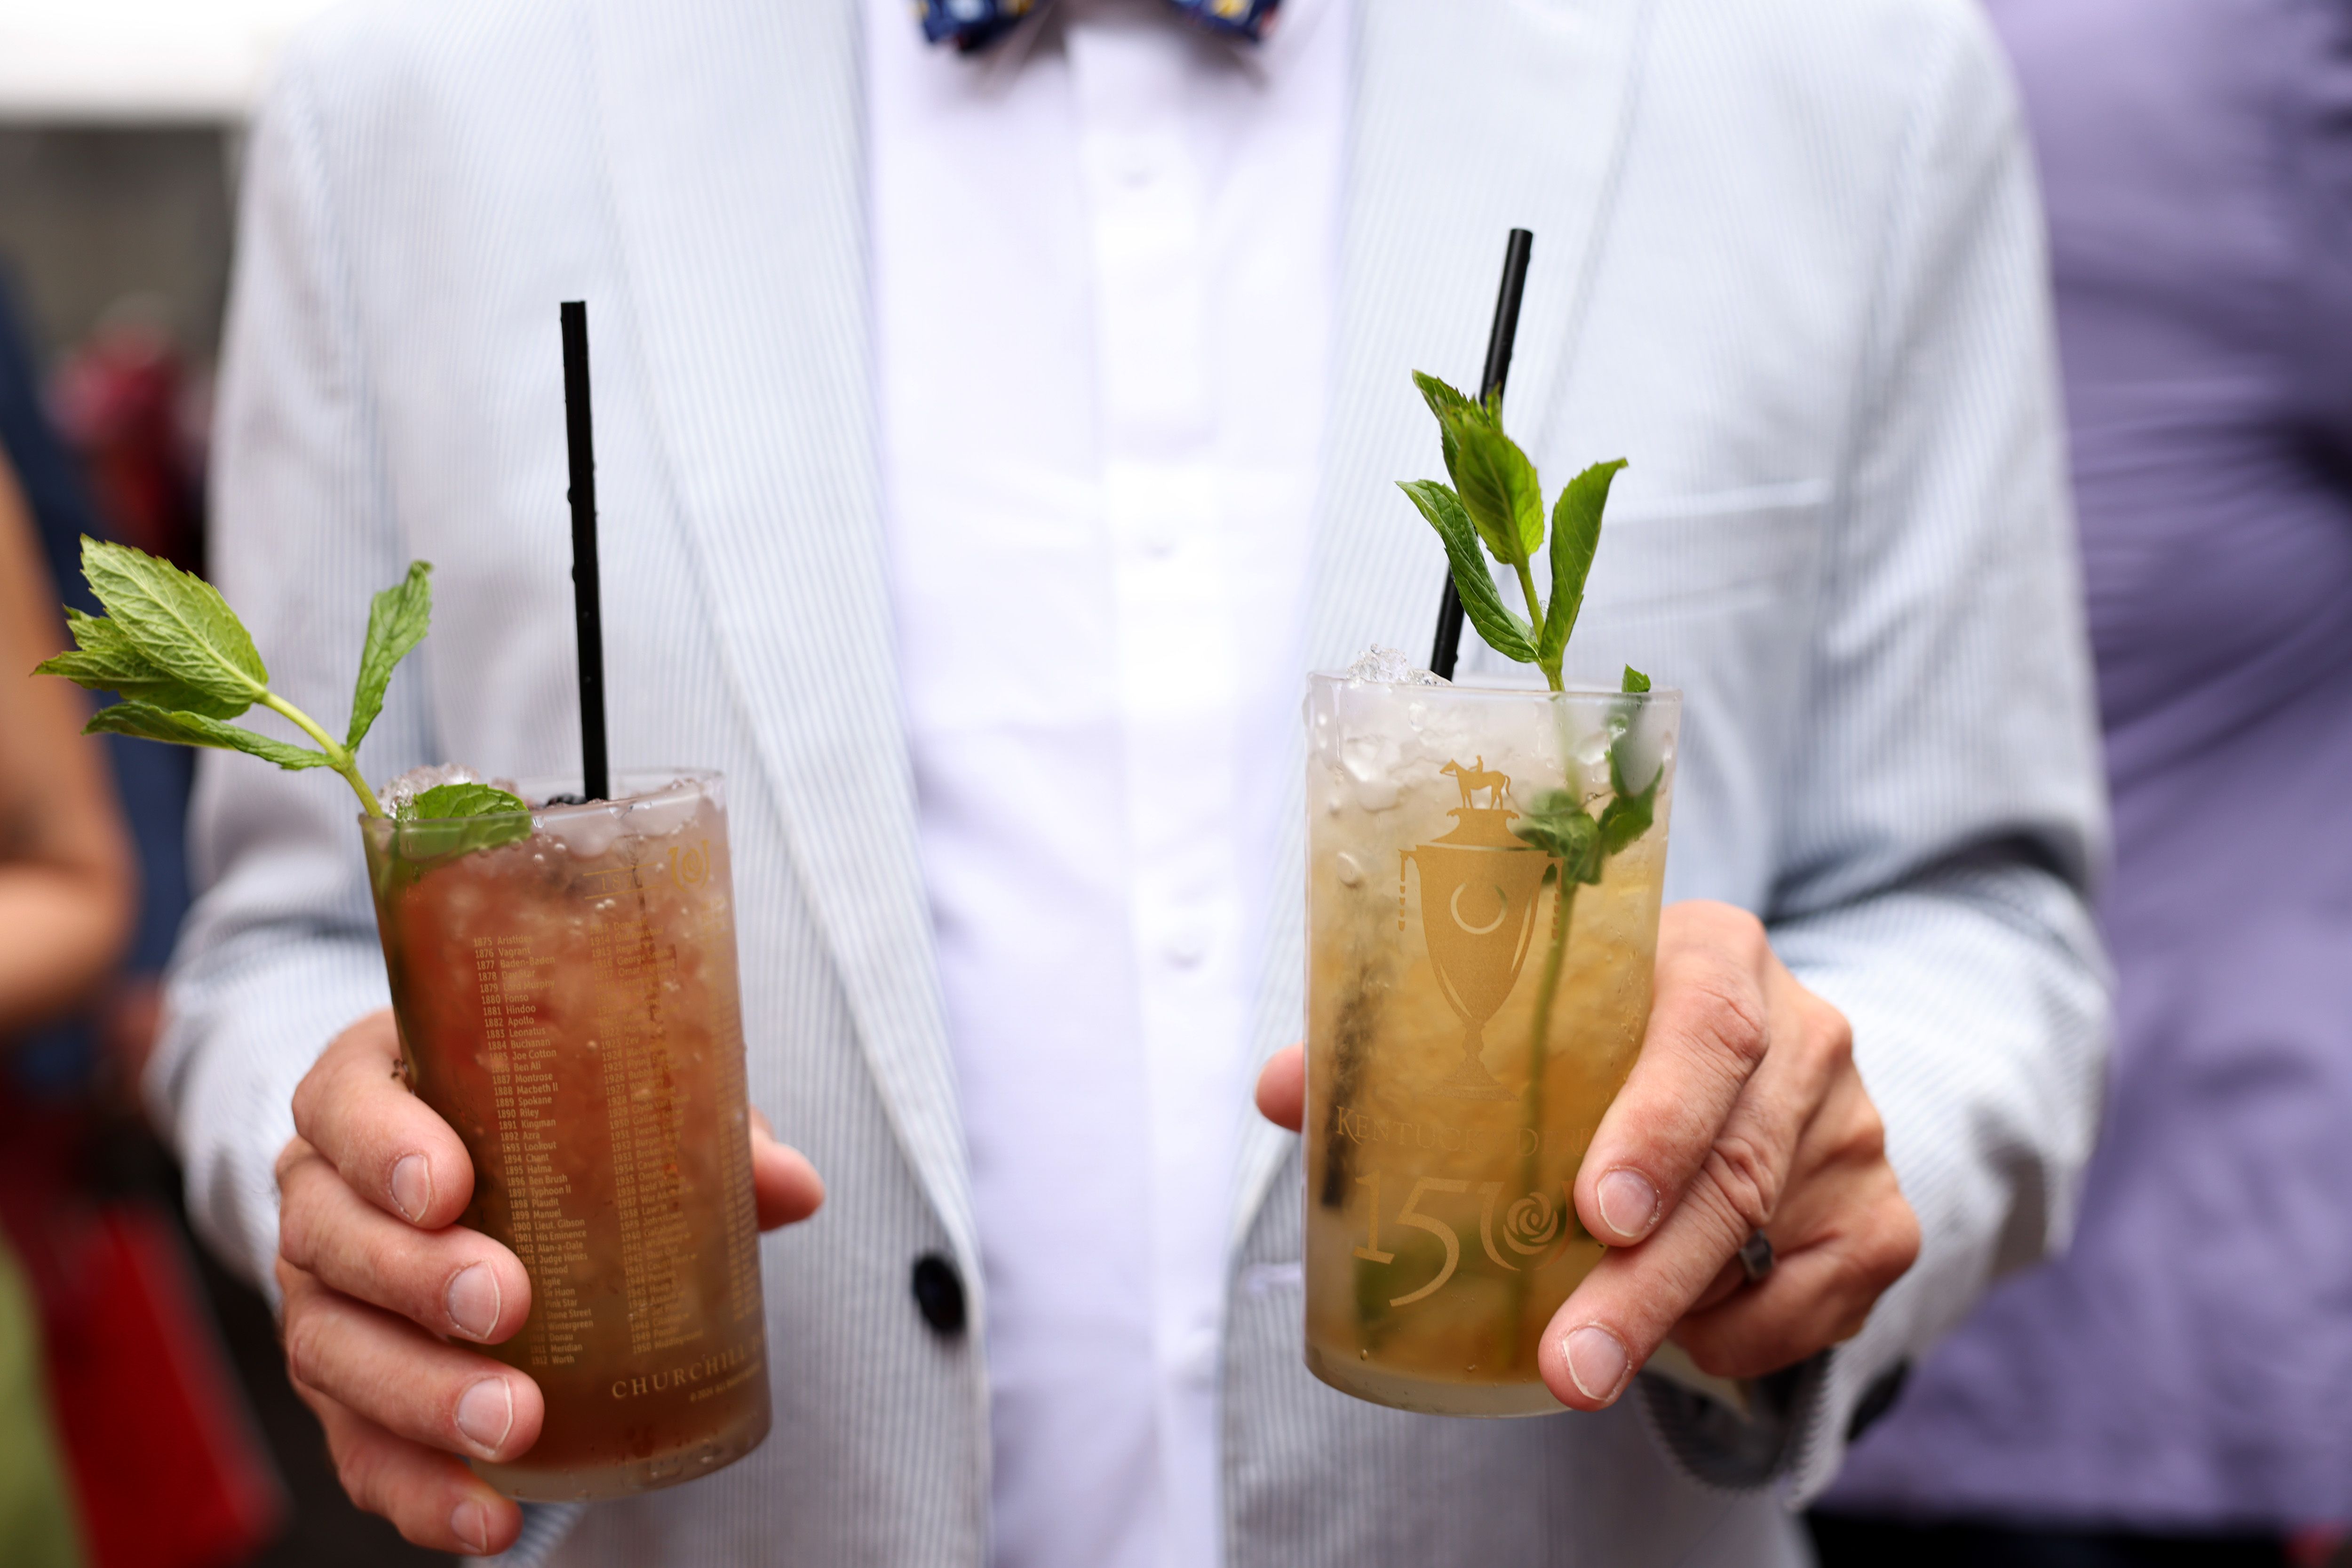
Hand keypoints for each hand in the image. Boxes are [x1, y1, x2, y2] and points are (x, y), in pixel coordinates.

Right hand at [276, 1010, 823, 1554]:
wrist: (466, 1182)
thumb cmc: (543, 1121)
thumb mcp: (607, 1102)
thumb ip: (697, 1131)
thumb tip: (794, 1187)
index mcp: (372, 1095)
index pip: (342, 1104)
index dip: (381, 1143)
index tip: (447, 1185)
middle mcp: (325, 1196)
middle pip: (332, 1236)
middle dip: (413, 1278)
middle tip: (505, 1305)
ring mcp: (323, 1298)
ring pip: (333, 1350)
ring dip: (420, 1397)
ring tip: (515, 1426)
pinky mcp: (342, 1391)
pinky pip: (359, 1449)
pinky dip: (420, 1490)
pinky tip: (490, 1519)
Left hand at [1254, 899, 1918, 1411]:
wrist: (1749, 1075)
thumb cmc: (1606, 1046)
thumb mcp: (1531, 1026)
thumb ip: (1409, 1056)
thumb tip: (1284, 1091)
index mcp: (1712, 956)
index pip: (1704, 1023)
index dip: (1654, 1117)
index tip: (1595, 1205)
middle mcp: (1800, 1028)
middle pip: (1731, 1155)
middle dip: (1642, 1270)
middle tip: (1569, 1353)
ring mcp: (1850, 1121)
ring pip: (1766, 1231)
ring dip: (1671, 1314)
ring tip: (1582, 1372)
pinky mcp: (1878, 1208)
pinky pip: (1820, 1293)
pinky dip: (1745, 1332)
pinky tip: (1683, 1338)